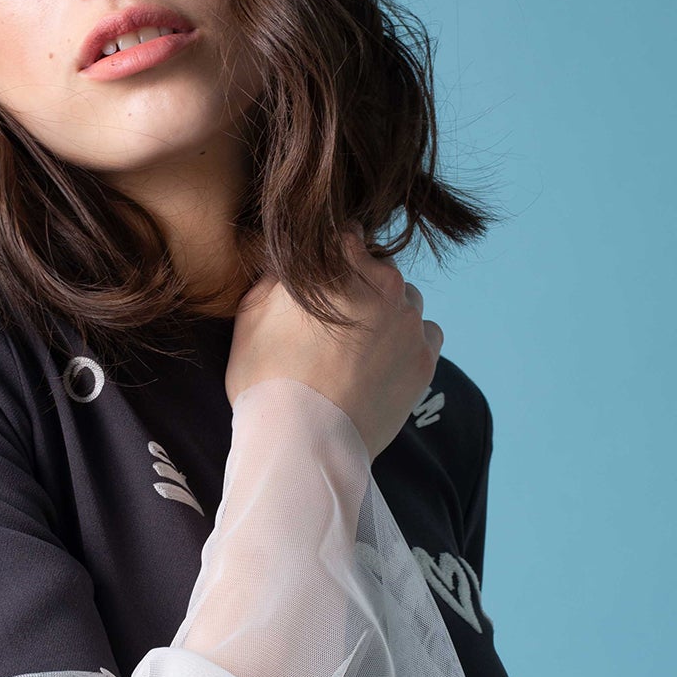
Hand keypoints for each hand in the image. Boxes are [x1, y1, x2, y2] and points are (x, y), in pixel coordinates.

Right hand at [225, 225, 442, 460]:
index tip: (320, 278)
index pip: (345, 234)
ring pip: (405, 299)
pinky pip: (425, 333)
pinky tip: (380, 363)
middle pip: (378, 268)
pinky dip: (407, 342)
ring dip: (387, 312)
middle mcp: (385, 282)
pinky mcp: (426, 358)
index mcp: (341, 263)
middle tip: (333, 322)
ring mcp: (411, 321)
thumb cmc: (268, 378)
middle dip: (359, 286)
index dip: (330, 256)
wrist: (305, 441)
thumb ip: (275, 274)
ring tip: (357, 348)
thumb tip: (290, 258)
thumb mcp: (251, 315)